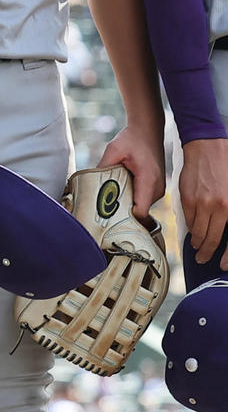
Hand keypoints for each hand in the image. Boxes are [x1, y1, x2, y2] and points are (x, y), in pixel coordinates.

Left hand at [96, 122, 165, 222]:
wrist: (148, 129)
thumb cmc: (132, 138)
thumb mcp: (113, 150)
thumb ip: (103, 168)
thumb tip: (89, 185)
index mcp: (148, 180)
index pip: (141, 211)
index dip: (126, 217)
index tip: (109, 215)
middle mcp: (157, 188)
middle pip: (140, 212)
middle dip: (124, 211)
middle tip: (105, 206)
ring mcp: (159, 189)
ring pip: (142, 207)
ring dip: (128, 203)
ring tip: (113, 194)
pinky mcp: (156, 188)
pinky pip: (143, 200)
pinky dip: (132, 197)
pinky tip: (121, 188)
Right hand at [178, 136, 227, 265]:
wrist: (208, 146)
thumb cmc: (226, 167)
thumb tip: (224, 230)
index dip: (226, 256)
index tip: (223, 265)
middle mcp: (219, 208)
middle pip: (212, 239)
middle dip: (207, 252)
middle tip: (204, 258)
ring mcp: (202, 204)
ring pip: (198, 232)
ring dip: (198, 241)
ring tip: (198, 246)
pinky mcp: (188, 199)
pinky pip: (189, 221)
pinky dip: (191, 228)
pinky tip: (193, 230)